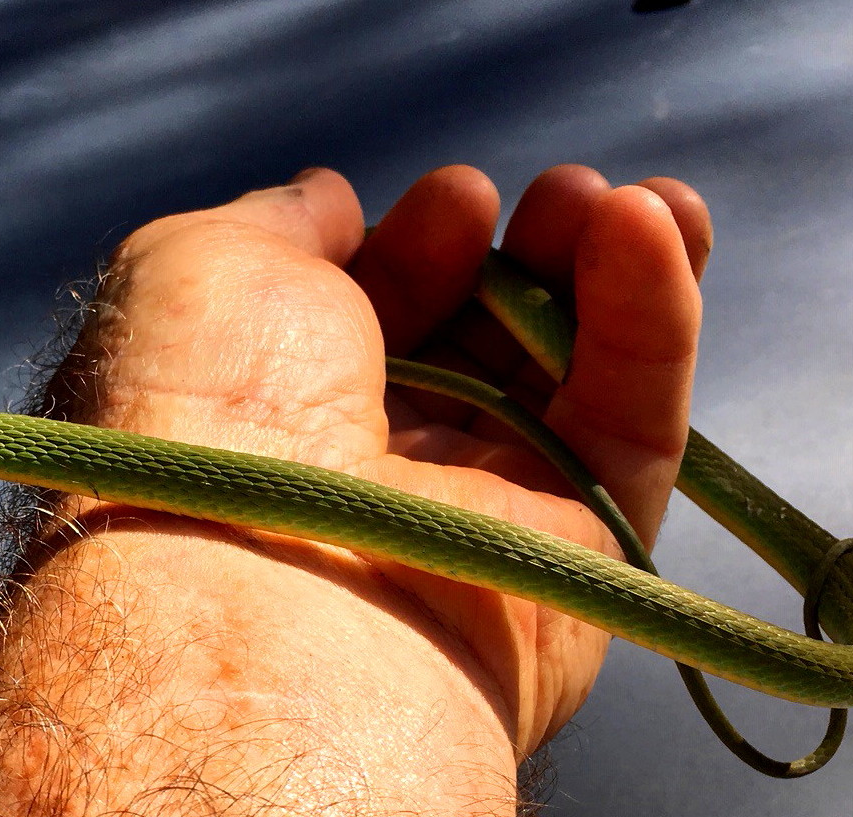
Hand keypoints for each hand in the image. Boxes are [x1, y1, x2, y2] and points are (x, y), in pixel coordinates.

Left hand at [56, 163, 710, 756]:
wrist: (262, 587)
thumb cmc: (204, 416)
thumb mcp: (198, 269)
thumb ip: (277, 223)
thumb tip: (332, 200)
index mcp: (277, 421)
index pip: (377, 321)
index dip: (421, 245)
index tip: (456, 195)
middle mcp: (377, 478)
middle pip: (483, 346)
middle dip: (528, 252)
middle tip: (556, 192)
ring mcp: (480, 522)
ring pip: (572, 381)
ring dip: (607, 270)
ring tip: (621, 199)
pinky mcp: (578, 561)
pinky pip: (634, 429)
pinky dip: (654, 323)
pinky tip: (653, 227)